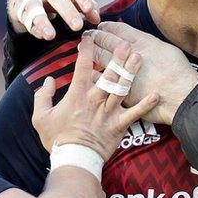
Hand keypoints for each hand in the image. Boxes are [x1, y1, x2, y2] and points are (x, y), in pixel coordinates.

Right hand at [8, 0, 100, 39]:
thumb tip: (96, 19)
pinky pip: (26, 19)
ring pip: (36, 8)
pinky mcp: (19, 7)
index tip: (88, 9)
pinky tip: (43, 36)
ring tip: (51, 36)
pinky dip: (35, 28)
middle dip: (67, 11)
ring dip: (43, 22)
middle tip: (78, 26)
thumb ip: (85, 5)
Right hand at [32, 33, 157, 159]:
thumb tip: (48, 80)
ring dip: (131, 73)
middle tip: (125, 43)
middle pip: (108, 75)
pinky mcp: (119, 125)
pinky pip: (135, 113)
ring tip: (140, 57)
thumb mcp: (40, 117)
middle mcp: (95, 100)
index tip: (89, 37)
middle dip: (117, 57)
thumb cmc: (57, 139)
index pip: (82, 67)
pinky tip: (157, 94)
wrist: (74, 160)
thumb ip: (42, 96)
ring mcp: (109, 112)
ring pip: (122, 88)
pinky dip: (146, 104)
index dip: (86, 50)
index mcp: (77, 95)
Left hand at [91, 22, 197, 124]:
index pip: (119, 30)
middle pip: (106, 42)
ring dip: (90, 54)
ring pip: (101, 60)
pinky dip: (95, 76)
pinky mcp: (122, 90)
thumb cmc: (179, 73)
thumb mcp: (166, 49)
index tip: (101, 26)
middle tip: (88, 35)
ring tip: (82, 50)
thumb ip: (149, 43)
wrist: (181, 96)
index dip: (107, 27)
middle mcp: (130, 55)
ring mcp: (123, 73)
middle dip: (95, 37)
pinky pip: (103, 82)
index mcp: (142, 43)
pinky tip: (88, 74)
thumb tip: (139, 40)